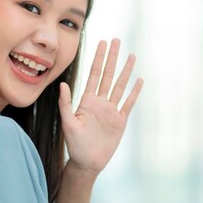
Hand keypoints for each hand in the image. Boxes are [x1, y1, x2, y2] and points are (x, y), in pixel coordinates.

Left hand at [58, 38, 142, 176]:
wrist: (87, 162)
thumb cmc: (75, 144)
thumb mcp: (68, 124)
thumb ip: (66, 104)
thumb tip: (63, 85)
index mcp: (87, 100)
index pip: (94, 74)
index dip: (98, 58)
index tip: (102, 43)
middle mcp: (100, 102)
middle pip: (108, 75)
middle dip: (112, 57)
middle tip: (116, 40)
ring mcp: (111, 110)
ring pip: (120, 86)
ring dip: (125, 71)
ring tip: (132, 56)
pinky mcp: (120, 121)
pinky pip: (128, 103)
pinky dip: (134, 92)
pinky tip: (139, 81)